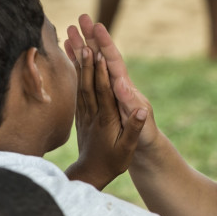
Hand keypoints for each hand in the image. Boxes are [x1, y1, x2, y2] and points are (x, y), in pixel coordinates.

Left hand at [64, 43, 146, 188]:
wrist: (90, 173)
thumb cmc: (113, 161)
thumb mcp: (127, 148)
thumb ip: (133, 129)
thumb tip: (141, 110)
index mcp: (107, 119)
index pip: (103, 92)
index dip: (101, 74)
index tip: (100, 55)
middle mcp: (93, 113)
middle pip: (88, 84)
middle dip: (87, 63)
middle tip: (84, 42)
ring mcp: (85, 114)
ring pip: (80, 85)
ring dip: (79, 66)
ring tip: (76, 46)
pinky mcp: (80, 115)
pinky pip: (77, 91)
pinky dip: (76, 76)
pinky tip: (75, 63)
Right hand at [65, 15, 160, 150]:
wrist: (146, 148)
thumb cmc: (145, 137)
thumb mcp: (141, 121)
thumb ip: (130, 102)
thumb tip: (120, 83)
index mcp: (126, 89)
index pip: (115, 61)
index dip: (107, 44)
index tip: (98, 27)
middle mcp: (117, 84)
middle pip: (103, 56)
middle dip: (92, 37)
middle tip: (81, 17)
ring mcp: (109, 89)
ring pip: (93, 63)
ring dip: (82, 46)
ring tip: (69, 30)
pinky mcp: (102, 97)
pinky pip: (88, 76)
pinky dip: (79, 64)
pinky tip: (70, 54)